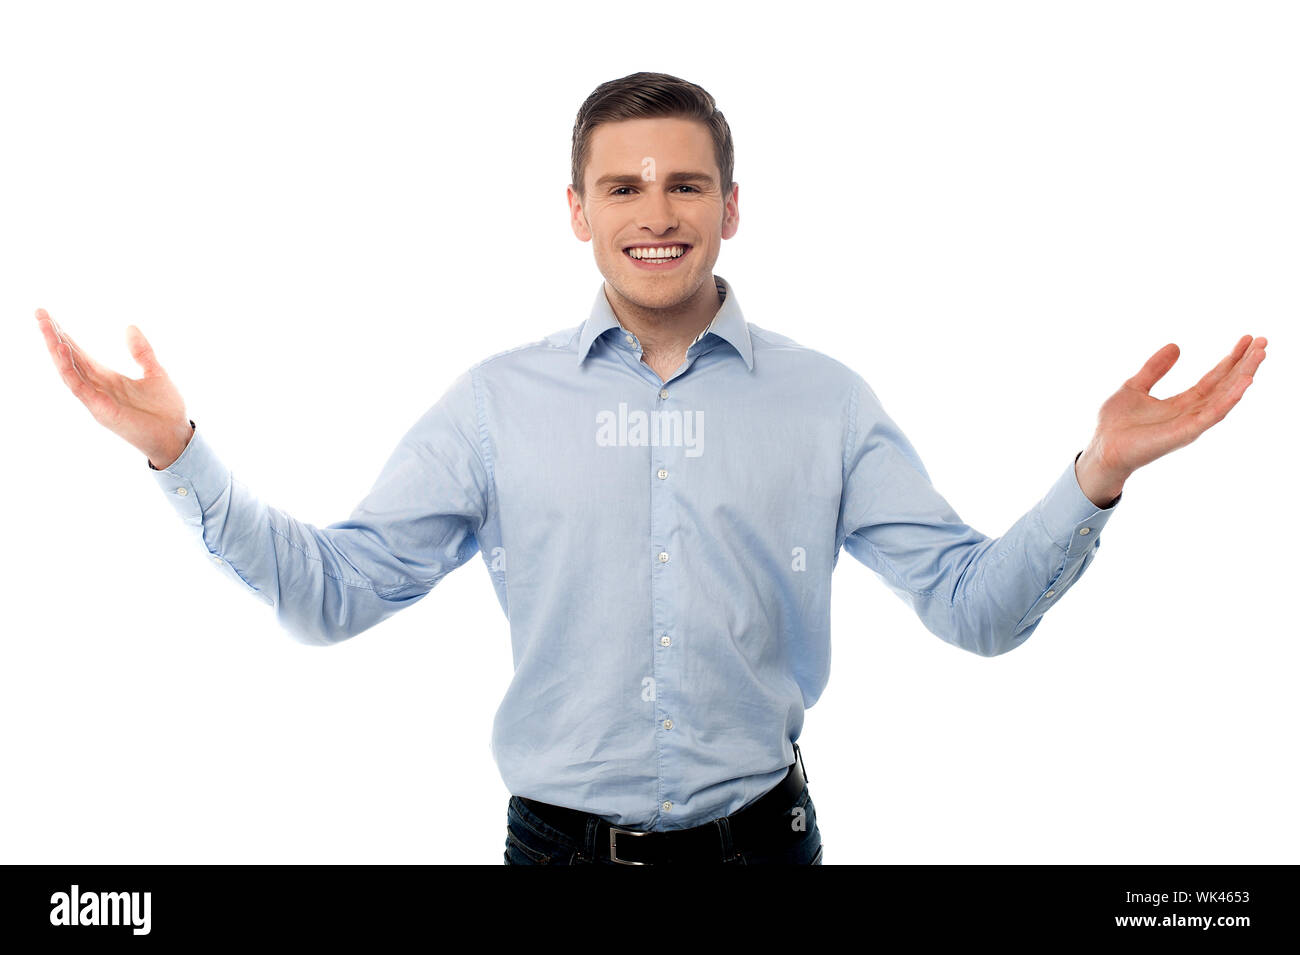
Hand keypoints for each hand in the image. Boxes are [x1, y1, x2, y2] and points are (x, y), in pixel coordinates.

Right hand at [35, 308, 194, 467]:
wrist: (176, 436)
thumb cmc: (166, 410)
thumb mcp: (155, 372)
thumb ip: (141, 351)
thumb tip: (129, 326)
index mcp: (109, 379)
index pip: (80, 354)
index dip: (66, 337)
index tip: (51, 317)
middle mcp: (98, 388)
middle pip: (70, 359)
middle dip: (53, 337)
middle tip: (39, 313)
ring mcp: (97, 399)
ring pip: (68, 370)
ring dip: (55, 348)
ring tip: (45, 325)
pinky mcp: (100, 409)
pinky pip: (79, 387)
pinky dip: (69, 369)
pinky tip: (63, 350)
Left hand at [1082, 334, 1267, 487]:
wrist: (1101, 448)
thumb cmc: (1115, 424)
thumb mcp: (1135, 386)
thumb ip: (1155, 368)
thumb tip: (1175, 345)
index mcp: (1182, 403)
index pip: (1214, 378)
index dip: (1230, 359)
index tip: (1247, 339)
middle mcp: (1191, 413)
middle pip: (1225, 385)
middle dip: (1245, 364)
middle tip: (1264, 341)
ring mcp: (1190, 424)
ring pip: (1225, 397)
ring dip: (1244, 376)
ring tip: (1260, 356)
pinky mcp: (1184, 433)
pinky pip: (1212, 415)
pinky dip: (1229, 400)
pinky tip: (1244, 383)